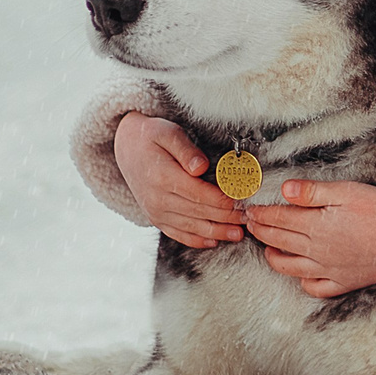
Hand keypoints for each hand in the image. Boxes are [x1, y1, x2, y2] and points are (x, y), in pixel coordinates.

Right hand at [114, 113, 245, 248]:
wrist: (125, 148)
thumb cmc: (151, 136)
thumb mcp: (168, 133)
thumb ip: (186, 150)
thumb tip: (201, 167)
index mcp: (163, 177)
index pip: (200, 194)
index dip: (223, 200)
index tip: (243, 202)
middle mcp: (158, 199)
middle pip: (199, 212)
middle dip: (227, 218)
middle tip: (249, 219)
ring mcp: (156, 211)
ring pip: (191, 227)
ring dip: (217, 233)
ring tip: (238, 234)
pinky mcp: (156, 218)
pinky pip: (178, 234)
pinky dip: (196, 240)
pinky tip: (213, 242)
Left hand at [244, 180, 375, 297]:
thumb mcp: (345, 191)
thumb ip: (312, 192)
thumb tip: (284, 190)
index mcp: (316, 226)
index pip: (279, 218)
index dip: (261, 213)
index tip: (249, 210)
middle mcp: (317, 250)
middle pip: (280, 240)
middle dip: (261, 231)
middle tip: (251, 224)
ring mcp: (329, 269)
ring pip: (290, 267)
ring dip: (274, 257)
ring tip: (269, 249)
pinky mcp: (344, 281)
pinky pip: (316, 287)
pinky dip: (303, 282)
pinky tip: (301, 274)